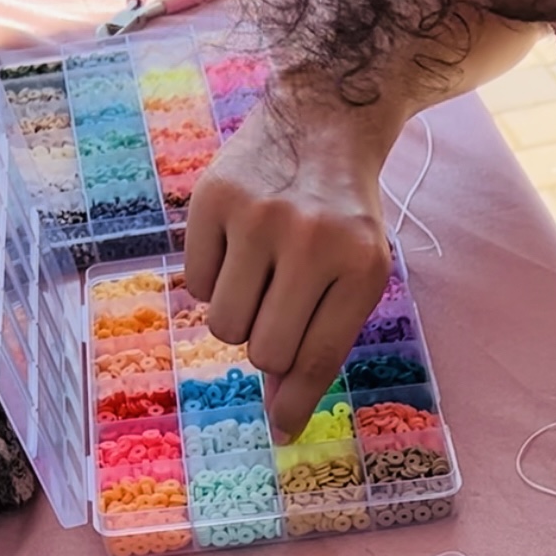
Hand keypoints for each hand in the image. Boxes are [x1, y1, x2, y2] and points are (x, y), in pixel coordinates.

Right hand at [185, 91, 395, 440]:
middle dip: (266, 347)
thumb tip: (278, 415)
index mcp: (360, 267)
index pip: (318, 357)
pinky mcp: (213, 199)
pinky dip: (212, 279)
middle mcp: (311, 241)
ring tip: (261, 277)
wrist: (323, 124)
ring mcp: (259, 217)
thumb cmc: (344, 218)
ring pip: (223, 325)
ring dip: (238, 316)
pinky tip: (238, 246)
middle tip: (278, 313)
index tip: (280, 431)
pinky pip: (196, 284)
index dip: (294, 401)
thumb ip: (323, 340)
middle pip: (263, 351)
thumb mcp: (357, 273)